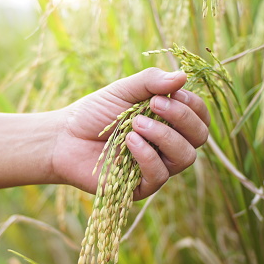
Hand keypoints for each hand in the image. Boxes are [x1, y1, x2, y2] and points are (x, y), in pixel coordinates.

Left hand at [51, 67, 209, 199]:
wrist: (63, 137)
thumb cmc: (94, 113)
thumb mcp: (123, 90)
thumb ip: (151, 82)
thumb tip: (183, 76)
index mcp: (169, 123)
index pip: (200, 117)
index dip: (192, 105)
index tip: (170, 93)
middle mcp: (168, 146)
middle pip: (199, 137)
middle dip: (182, 118)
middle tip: (154, 104)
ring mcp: (156, 167)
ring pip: (185, 158)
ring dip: (165, 136)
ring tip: (136, 123)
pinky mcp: (141, 186)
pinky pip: (159, 175)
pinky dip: (147, 155)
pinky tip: (129, 141)